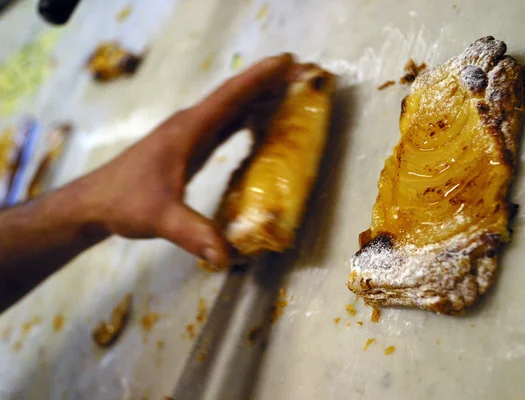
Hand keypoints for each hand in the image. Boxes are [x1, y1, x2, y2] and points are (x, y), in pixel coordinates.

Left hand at [77, 53, 293, 268]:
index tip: (286, 62)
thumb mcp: (160, 218)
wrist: (95, 202)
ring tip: (289, 91)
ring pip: (230, 108)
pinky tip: (260, 122)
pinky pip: (225, 124)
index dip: (260, 78)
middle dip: (267, 82)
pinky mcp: (190, 147)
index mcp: (188, 130)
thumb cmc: (124, 203)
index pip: (230, 97)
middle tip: (301, 74)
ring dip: (258, 97)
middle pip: (235, 96)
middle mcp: (191, 125)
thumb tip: (226, 256)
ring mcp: (190, 135)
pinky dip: (246, 118)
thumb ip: (193, 234)